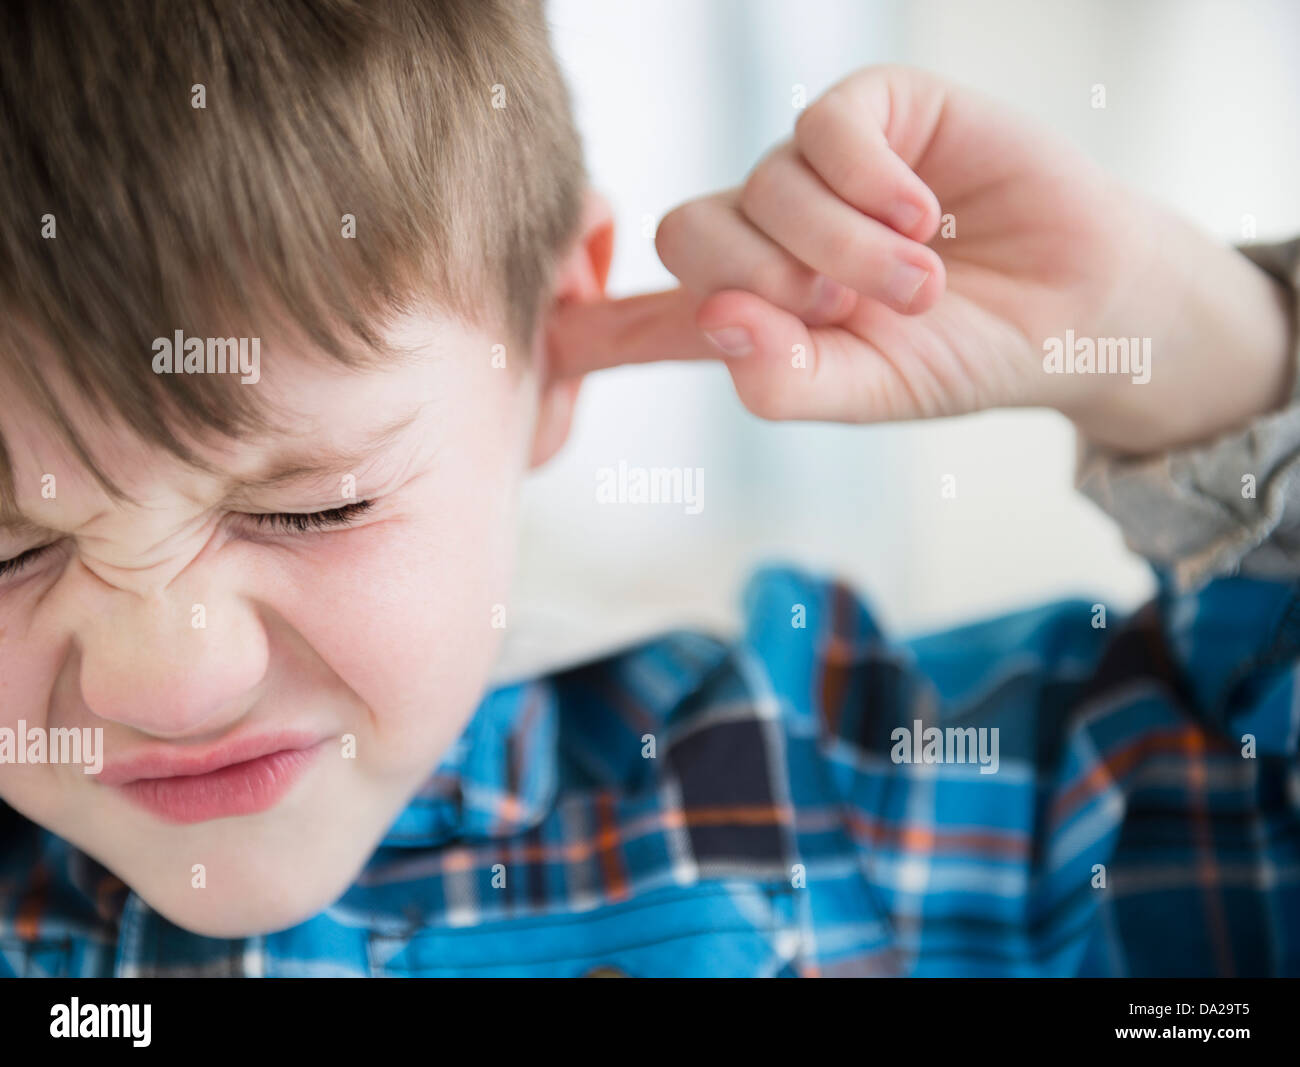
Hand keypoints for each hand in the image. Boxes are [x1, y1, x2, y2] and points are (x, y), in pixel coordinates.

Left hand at [550, 65, 1292, 452]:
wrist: (1078, 310)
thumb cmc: (970, 354)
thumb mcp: (873, 392)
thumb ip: (788, 381)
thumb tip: (720, 323)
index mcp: (759, 311)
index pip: (654, 314)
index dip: (596, 327)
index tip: (548, 346)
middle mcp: (772, 236)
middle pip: (691, 232)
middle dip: (764, 281)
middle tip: (843, 311)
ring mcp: (818, 171)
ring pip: (765, 185)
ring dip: (839, 246)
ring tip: (921, 280)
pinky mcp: (876, 111)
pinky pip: (825, 127)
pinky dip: (867, 180)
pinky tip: (921, 214)